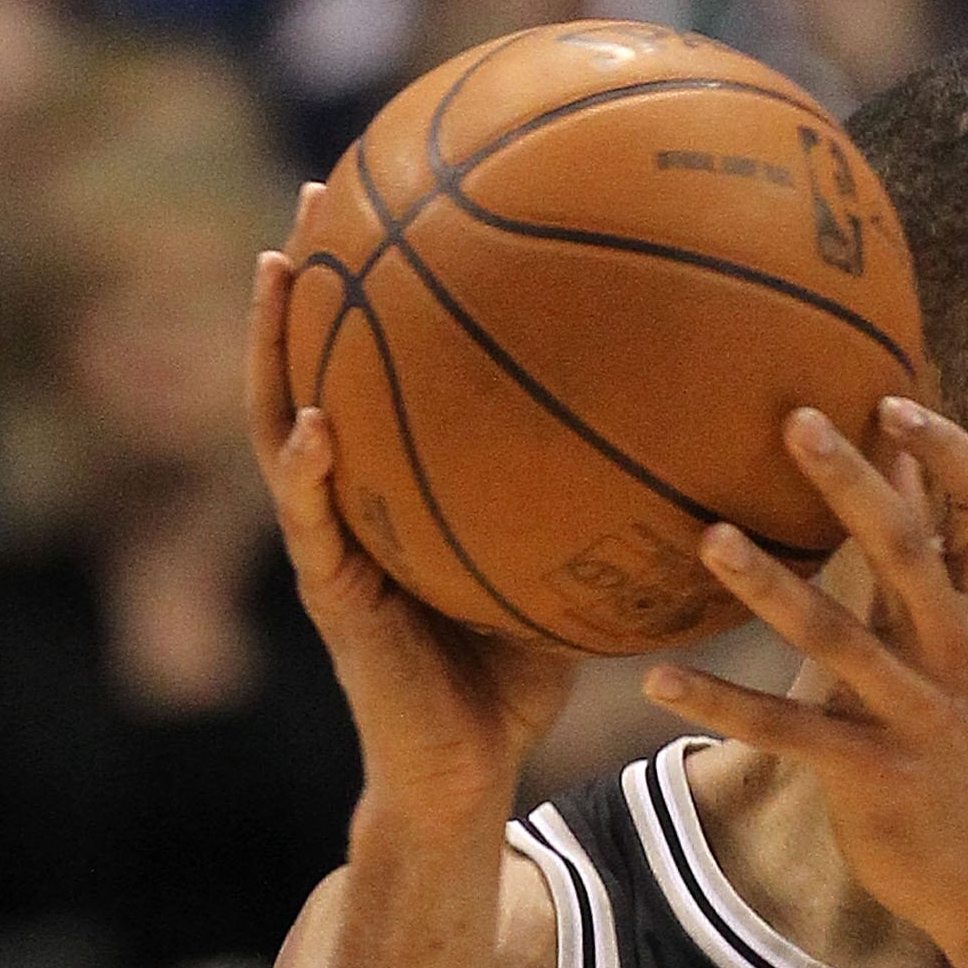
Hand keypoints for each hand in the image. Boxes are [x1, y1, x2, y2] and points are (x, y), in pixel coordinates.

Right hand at [249, 185, 574, 820]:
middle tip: (315, 191)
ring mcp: (328, 546)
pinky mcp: (331, 600)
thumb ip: (594, 510)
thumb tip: (696, 442)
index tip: (393, 200)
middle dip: (307, 284)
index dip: (376, 293)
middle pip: (309, 368)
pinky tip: (316, 428)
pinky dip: (307, 475)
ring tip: (281, 271)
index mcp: (393, 491)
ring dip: (272, 349)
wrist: (465, 775)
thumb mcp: (566, 575)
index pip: (374, 371)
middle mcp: (349, 504)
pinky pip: (312, 525)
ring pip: (277, 426)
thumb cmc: (516, 680)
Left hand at [641, 401, 967, 942]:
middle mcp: (954, 652)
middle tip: (796, 418)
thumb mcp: (952, 646)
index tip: (890, 401)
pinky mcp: (875, 774)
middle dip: (854, 484)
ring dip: (773, 587)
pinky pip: (791, 733)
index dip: (949, 451)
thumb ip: (926, 559)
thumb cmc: (951, 743)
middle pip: (910, 551)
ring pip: (842, 640)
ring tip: (708, 538)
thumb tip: (897, 458)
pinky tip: (658, 686)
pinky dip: (723, 705)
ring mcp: (918, 715)